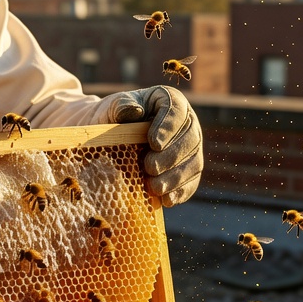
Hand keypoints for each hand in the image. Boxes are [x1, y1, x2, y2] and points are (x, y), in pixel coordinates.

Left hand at [106, 85, 202, 206]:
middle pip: (190, 139)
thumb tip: (133, 111)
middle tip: (150, 167)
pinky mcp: (187, 170)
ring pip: (194, 163)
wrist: (109, 137)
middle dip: (171, 156)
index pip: (176, 110)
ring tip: (155, 187)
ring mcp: (189, 148)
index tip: (153, 143)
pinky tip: (167, 200)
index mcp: (169, 101)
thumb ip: (121, 106)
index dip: (168, 127)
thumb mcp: (112, 108)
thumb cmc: (112, 118)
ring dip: (176, 178)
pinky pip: (191, 182)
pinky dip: (181, 192)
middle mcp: (186, 123)